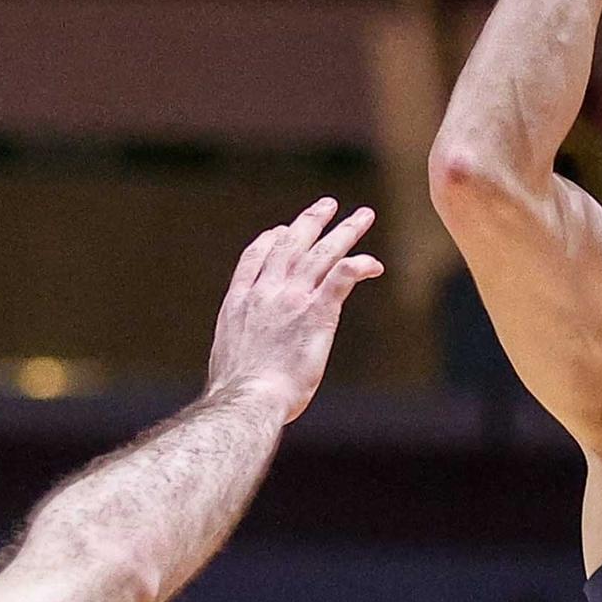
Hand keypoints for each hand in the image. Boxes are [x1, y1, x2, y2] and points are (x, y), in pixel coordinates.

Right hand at [206, 198, 383, 424]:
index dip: (270, 240)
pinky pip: (343, 277)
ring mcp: (292, 299)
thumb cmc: (238, 392)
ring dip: (345, 232)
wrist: (248, 397)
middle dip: (311, 222)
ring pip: (322, 254)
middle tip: (328, 204)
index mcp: (240, 302)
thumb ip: (239, 347)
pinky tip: (373, 263)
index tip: (280, 230)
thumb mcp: (228, 359)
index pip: (255, 258)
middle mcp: (265, 292)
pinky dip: (359, 265)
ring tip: (363, 216)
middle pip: (291, 245)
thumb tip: (242, 364)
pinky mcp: (318, 312)